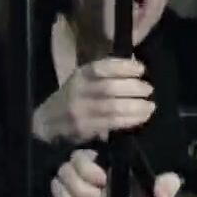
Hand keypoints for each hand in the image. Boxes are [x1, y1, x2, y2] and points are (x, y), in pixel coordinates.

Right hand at [32, 58, 154, 144]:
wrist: (47, 122)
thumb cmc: (73, 97)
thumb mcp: (83, 80)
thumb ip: (106, 74)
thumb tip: (135, 69)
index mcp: (80, 75)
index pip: (101, 67)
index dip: (123, 67)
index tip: (141, 68)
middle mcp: (79, 91)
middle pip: (109, 88)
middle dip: (133, 88)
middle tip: (148, 89)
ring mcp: (81, 111)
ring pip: (112, 108)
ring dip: (136, 107)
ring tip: (150, 106)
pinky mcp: (85, 129)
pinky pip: (112, 123)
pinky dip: (130, 120)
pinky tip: (142, 117)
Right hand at [47, 149, 182, 196]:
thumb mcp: (162, 191)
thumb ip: (167, 186)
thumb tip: (161, 192)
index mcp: (111, 157)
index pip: (89, 147)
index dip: (89, 161)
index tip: (102, 177)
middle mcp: (91, 166)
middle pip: (70, 161)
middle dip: (80, 177)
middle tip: (97, 192)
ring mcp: (78, 182)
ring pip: (60, 176)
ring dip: (72, 191)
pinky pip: (54, 193)